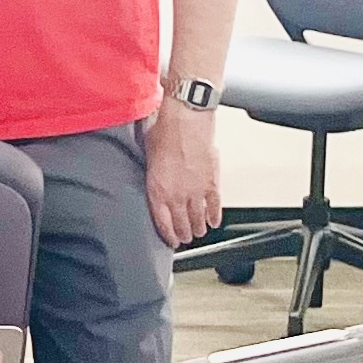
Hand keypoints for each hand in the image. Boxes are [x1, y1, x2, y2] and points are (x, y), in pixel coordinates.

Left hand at [145, 99, 222, 247]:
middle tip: (185, 238)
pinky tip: (214, 222)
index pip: (163, 222)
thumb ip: (153, 176)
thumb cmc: (164, 133)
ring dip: (198, 228)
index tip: (171, 240)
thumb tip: (155, 182)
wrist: (186, 121)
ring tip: (198, 232)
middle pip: (181, 224)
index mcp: (157, 190)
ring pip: (198, 218)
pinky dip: (214, 216)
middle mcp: (176, 194)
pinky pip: (214, 206)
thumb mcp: (148, 158)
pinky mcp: (212, 183)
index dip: (168, 235)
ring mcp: (196, 191)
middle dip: (183, 234)